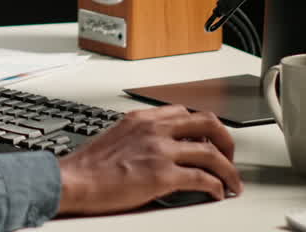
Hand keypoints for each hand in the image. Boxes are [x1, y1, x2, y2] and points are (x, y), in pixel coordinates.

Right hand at [56, 105, 241, 215]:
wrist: (73, 181)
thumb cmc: (89, 166)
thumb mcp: (118, 137)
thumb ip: (142, 136)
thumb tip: (162, 150)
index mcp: (143, 118)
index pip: (185, 112)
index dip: (204, 127)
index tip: (210, 140)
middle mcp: (154, 128)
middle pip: (207, 123)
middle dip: (225, 141)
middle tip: (229, 157)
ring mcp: (160, 150)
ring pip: (211, 152)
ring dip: (228, 169)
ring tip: (232, 181)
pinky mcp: (162, 175)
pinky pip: (202, 178)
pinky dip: (216, 186)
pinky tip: (217, 193)